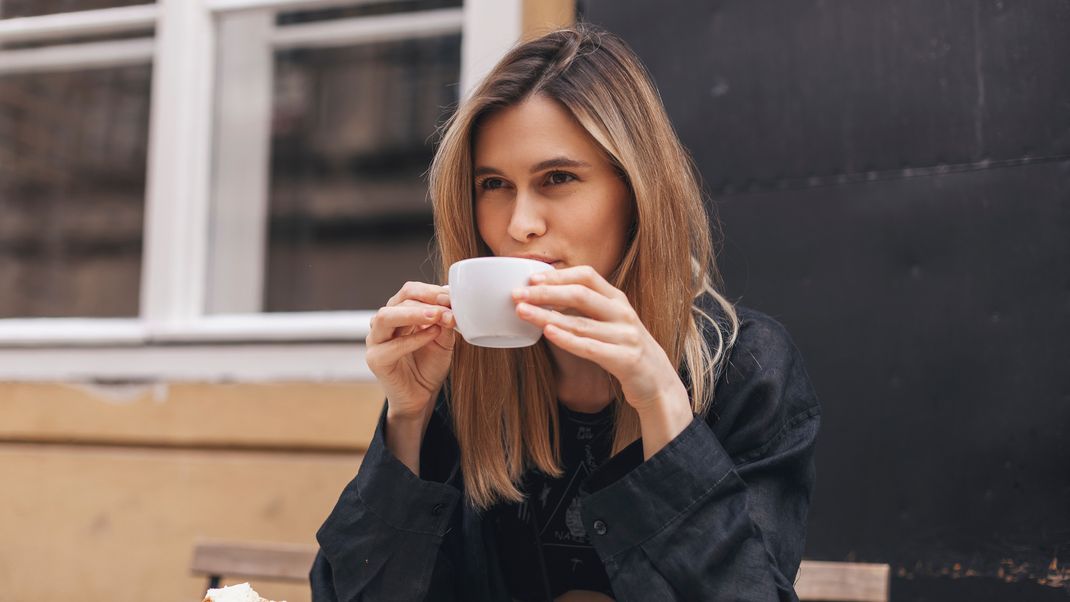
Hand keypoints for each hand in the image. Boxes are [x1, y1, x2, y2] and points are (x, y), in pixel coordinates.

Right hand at [366, 281, 455, 420]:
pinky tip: (432, 334)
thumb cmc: (429, 365)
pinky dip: (414, 338)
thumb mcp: (443, 340)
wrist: (421, 396)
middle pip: (399, 300)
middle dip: (426, 301)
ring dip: (414, 313)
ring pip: (386, 316)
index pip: (410, 291)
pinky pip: (392, 346)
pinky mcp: (376, 360)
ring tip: (437, 316)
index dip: (431, 291)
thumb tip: (450, 305)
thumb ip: (445, 323)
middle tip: (447, 306)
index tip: (451, 296)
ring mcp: (376, 341)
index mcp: (399, 313)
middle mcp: (384, 323)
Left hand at [511, 266, 685, 413]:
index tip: (531, 279)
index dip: (558, 275)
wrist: (658, 382)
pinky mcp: (626, 359)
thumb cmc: (626, 350)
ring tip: (522, 313)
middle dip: (546, 293)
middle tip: (517, 295)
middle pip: (581, 295)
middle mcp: (623, 313)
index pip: (587, 276)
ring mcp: (626, 336)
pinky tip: (548, 334)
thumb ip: (587, 309)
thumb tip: (546, 297)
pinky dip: (567, 340)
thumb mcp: (611, 322)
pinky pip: (591, 348)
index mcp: (618, 299)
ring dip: (547, 317)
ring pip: (580, 323)